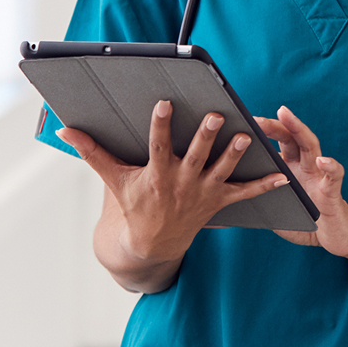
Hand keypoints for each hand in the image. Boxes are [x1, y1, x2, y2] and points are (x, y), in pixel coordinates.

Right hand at [57, 100, 288, 267]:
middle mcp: (182, 182)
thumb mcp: (113, 178)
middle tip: (216, 116)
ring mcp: (202, 192)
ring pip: (222, 171)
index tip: (165, 103)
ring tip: (248, 136)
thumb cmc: (131, 203)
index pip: (158, 145)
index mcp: (157, 173)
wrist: (151, 244)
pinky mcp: (218, 201)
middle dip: (206, 137)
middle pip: (196, 156)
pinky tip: (283, 174)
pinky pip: (244, 194)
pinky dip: (264, 185)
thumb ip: (92, 151)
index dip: (161, 124)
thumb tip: (64, 129)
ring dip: (236, 154)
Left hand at [254, 106, 347, 258]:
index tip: (241, 123)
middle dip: (275, 125)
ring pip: (311, 146)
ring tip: (286, 116)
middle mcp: (305, 166)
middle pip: (291, 137)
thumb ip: (258, 197)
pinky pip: (334, 177)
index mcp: (290, 167)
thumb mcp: (275, 207)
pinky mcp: (333, 193)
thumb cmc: (302, 221)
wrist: (333, 239)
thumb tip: (226, 197)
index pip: (277, 142)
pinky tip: (323, 161)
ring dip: (299, 129)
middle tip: (256, 119)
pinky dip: (331, 167)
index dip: (261, 132)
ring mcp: (319, 176)